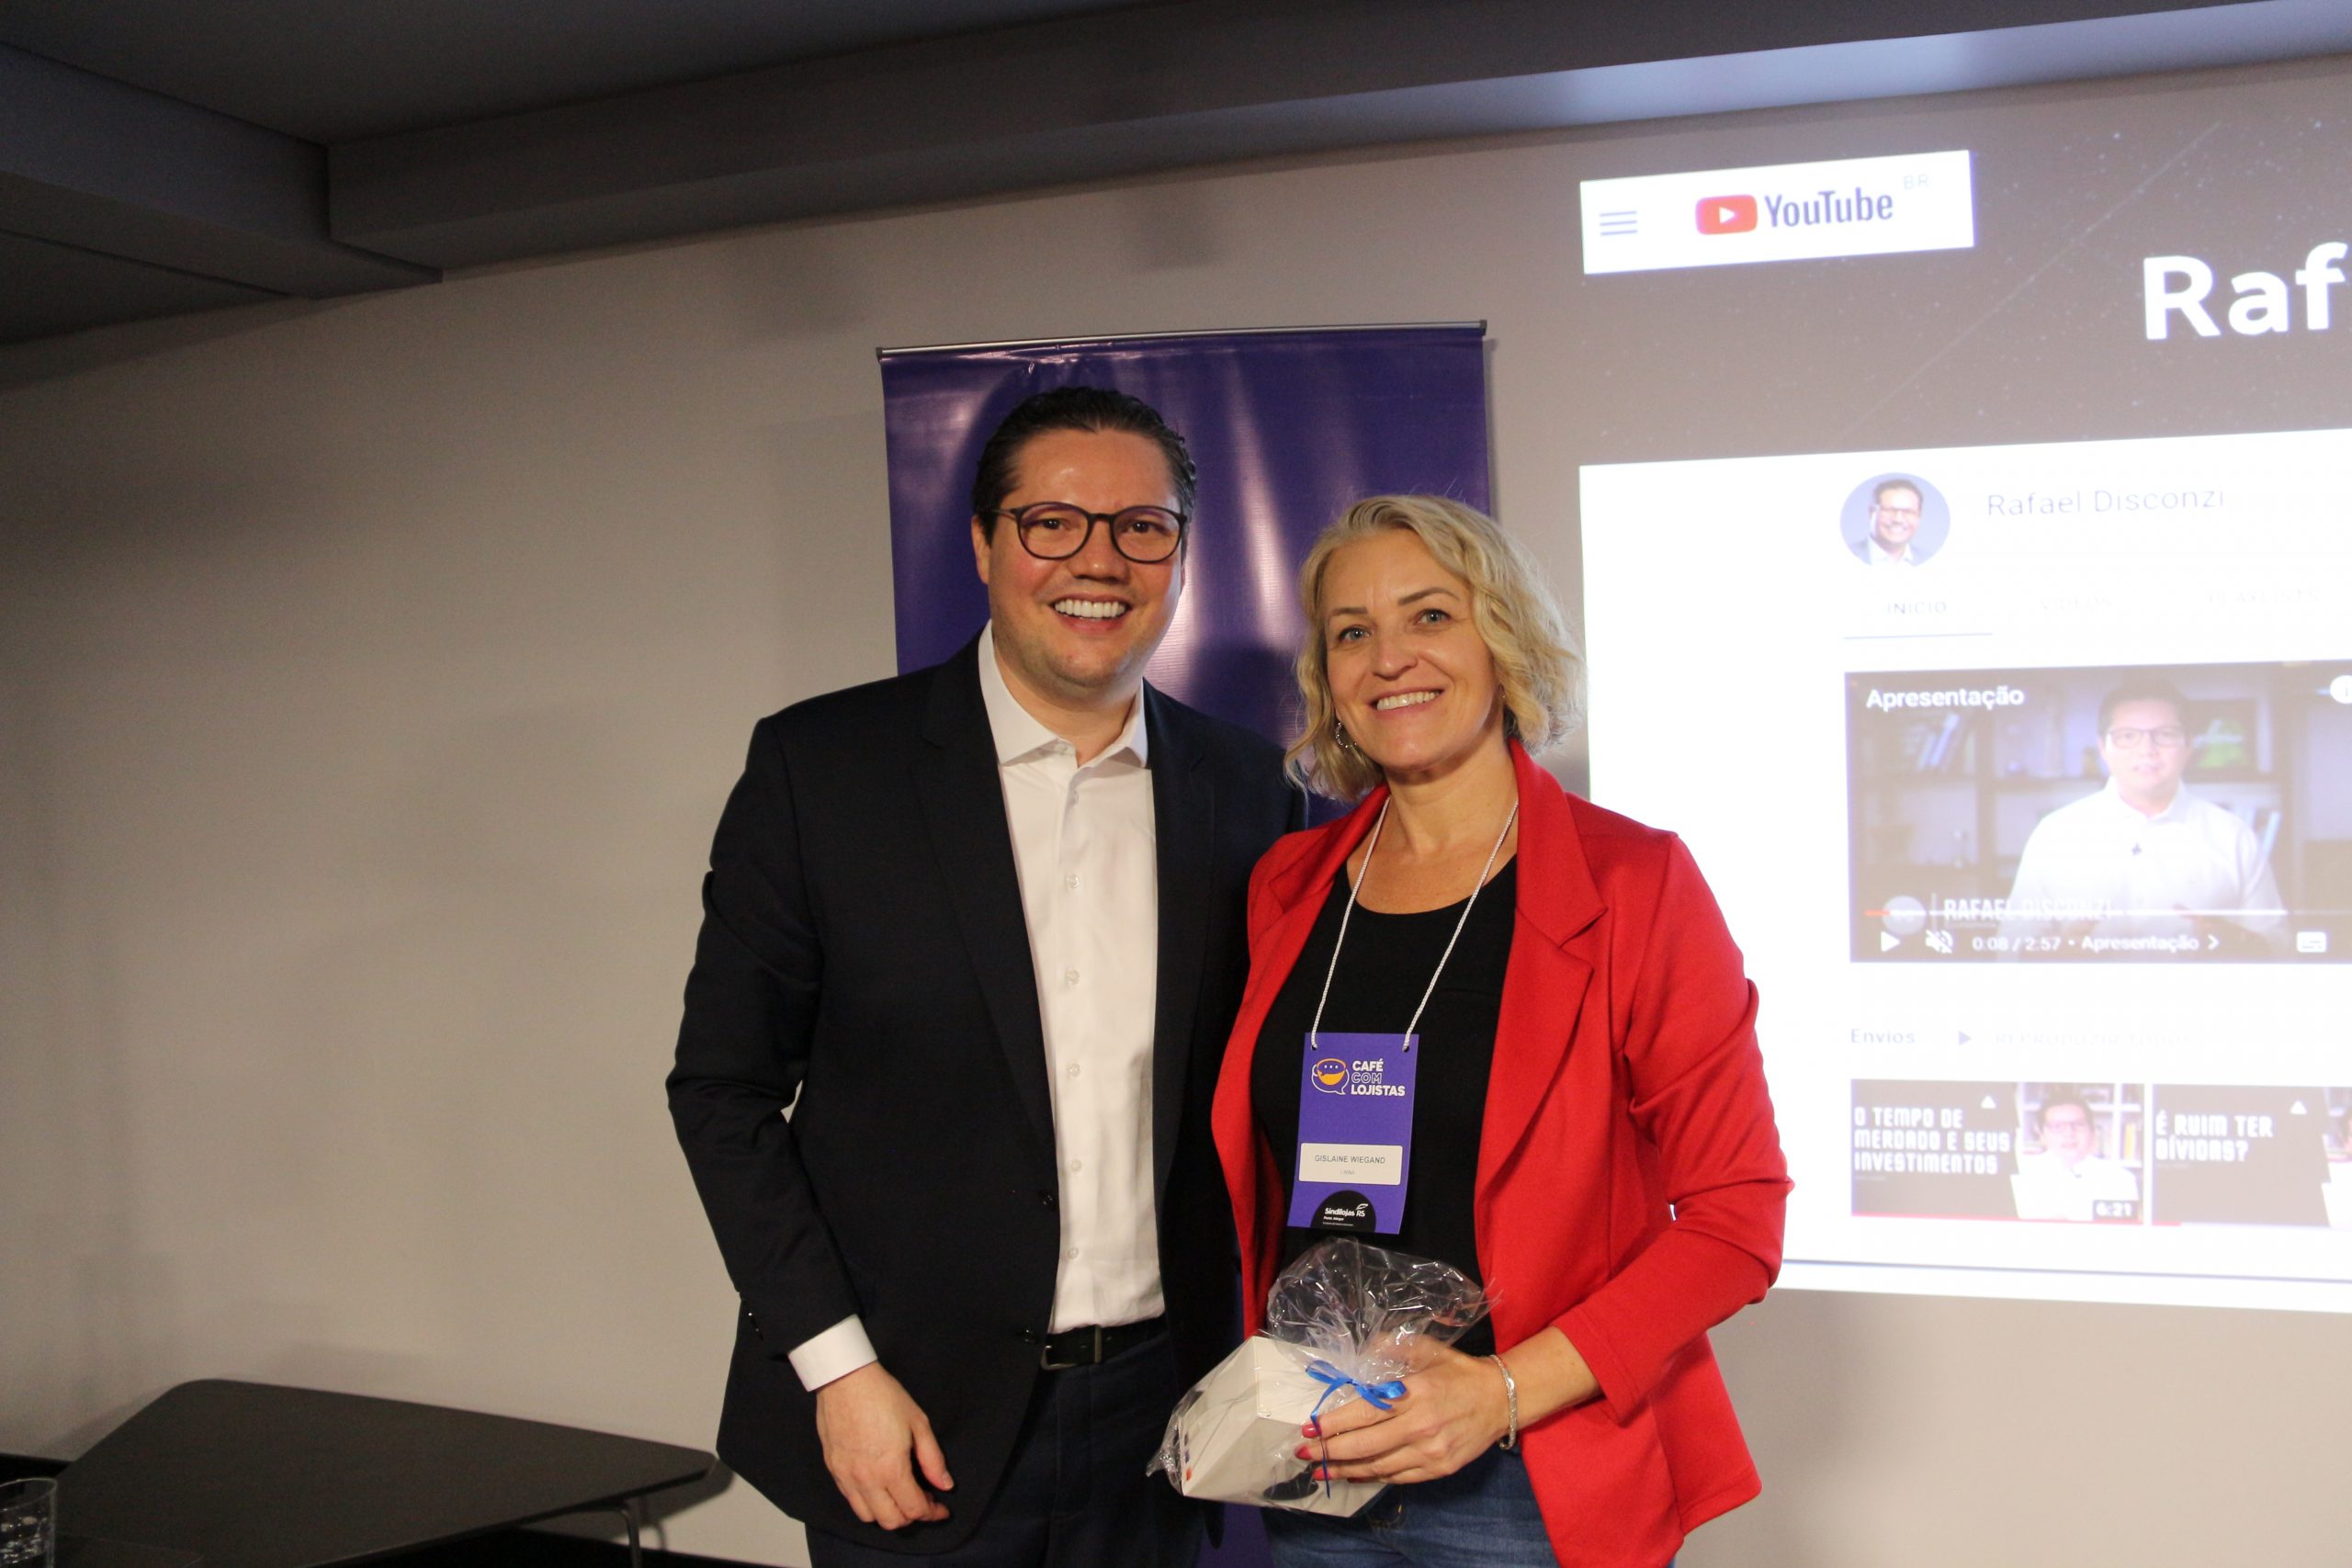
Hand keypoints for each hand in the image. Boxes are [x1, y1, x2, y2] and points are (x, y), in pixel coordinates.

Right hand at [813, 1362, 953, 1528]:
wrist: (845, 1380)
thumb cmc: (883, 1396)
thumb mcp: (918, 1423)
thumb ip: (933, 1459)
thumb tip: (944, 1485)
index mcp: (890, 1468)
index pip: (914, 1509)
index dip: (932, 1513)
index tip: (941, 1508)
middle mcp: (866, 1479)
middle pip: (891, 1521)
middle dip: (912, 1516)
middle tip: (923, 1500)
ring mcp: (846, 1477)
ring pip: (868, 1517)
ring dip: (888, 1513)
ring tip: (900, 1495)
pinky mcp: (834, 1470)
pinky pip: (851, 1500)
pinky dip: (868, 1502)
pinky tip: (879, 1486)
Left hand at [1294, 1345, 1509, 1485]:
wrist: (1500, 1398)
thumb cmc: (1457, 1371)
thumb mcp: (1426, 1349)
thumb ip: (1390, 1348)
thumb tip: (1358, 1354)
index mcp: (1414, 1393)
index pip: (1363, 1413)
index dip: (1333, 1424)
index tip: (1309, 1428)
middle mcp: (1420, 1426)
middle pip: (1364, 1445)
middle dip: (1329, 1452)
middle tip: (1304, 1454)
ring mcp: (1430, 1451)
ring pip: (1378, 1466)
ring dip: (1345, 1470)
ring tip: (1320, 1471)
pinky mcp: (1438, 1468)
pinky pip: (1397, 1477)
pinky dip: (1372, 1476)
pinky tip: (1353, 1473)